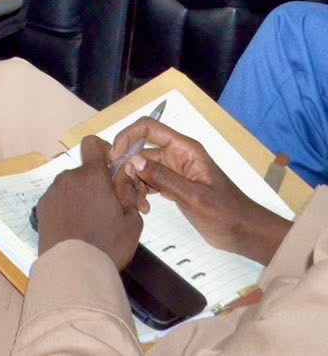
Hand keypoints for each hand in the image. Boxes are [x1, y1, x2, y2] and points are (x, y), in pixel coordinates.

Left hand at [35, 136, 142, 268]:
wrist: (73, 268)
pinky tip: (77, 227)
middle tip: (110, 206)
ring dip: (82, 195)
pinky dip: (68, 206)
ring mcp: (52, 192)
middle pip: (84, 170)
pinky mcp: (42, 206)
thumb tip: (124, 174)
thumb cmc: (107, 245)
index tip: (112, 167)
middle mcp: (68, 178)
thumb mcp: (132, 220)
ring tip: (93, 222)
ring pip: (71, 185)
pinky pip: (59, 198)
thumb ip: (128, 191)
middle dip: (97, 182)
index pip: (93, 144)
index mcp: (92, 176)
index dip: (104, 151)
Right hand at [111, 117, 292, 263]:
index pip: (148, 128)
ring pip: (140, 167)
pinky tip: (144, 207)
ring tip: (137, 204)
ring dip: (133, 183)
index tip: (114, 157)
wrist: (246, 233)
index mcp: (185, 149)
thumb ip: (163, 178)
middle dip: (127, 167)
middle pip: (139, 149)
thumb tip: (131, 161)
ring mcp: (174, 170)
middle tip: (122, 191)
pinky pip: (147, 181)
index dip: (127, 136)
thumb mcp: (194, 196)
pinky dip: (141, 192)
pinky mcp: (173, 185)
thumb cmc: (226, 213)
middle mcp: (176, 155)